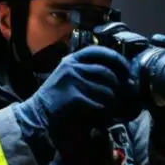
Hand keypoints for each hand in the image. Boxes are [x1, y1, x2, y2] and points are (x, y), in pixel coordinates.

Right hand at [15, 46, 137, 140]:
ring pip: (104, 90)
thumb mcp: (69, 75)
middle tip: (121, 94)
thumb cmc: (57, 96)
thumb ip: (88, 71)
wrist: (38, 113)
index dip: (116, 59)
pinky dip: (102, 110)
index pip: (99, 51)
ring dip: (111, 101)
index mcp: (72, 59)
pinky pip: (97, 103)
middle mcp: (72, 66)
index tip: (126, 69)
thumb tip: (118, 75)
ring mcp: (71, 80)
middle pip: (106, 72)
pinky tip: (101, 114)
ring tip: (110, 106)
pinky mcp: (72, 96)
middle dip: (117, 85)